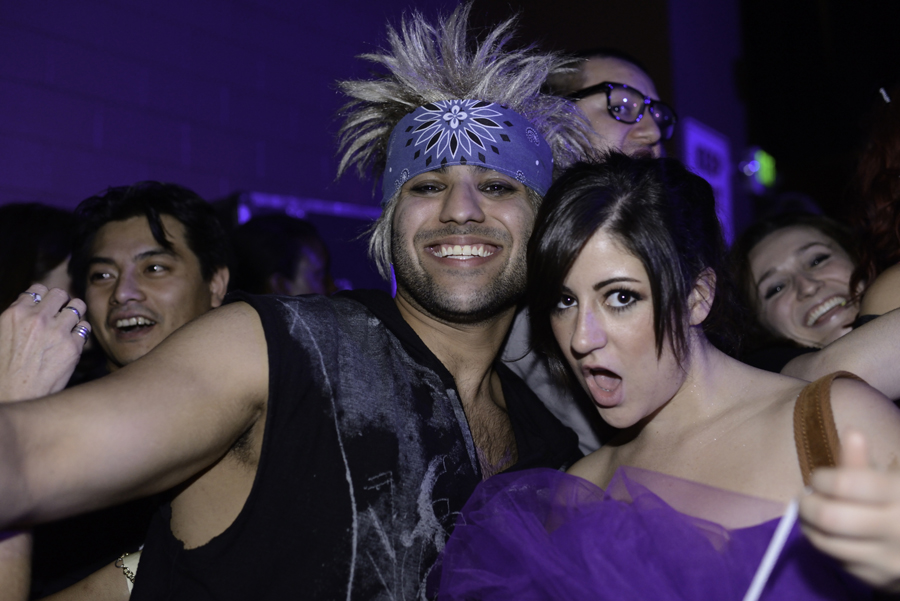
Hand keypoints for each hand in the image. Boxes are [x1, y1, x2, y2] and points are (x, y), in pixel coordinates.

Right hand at [0, 284, 90, 401]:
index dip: (43, 297)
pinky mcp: (73, 347)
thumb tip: (29, 304)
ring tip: (69, 324)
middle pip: (61, 294)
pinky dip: (80, 332)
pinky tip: (73, 340)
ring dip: (75, 314)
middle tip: (61, 312)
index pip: (38, 289)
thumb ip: (17, 318)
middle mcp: (37, 319)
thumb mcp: (1, 336)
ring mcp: (57, 332)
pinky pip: (85, 328)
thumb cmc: (3, 370)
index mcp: (15, 314)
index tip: (46, 305)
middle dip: (62, 301)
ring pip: (78, 306)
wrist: (14, 397)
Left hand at [800, 430, 899, 590]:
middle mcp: (896, 529)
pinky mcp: (877, 579)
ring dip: (809, 526)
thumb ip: (863, 463)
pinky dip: (825, 544)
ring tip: (810, 514)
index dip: (822, 479)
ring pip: (827, 542)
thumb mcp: (887, 480)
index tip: (817, 479)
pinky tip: (827, 533)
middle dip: (807, 505)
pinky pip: (836, 560)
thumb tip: (852, 433)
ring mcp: (887, 558)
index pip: (846, 484)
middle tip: (805, 499)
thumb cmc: (896, 503)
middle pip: (830, 518)